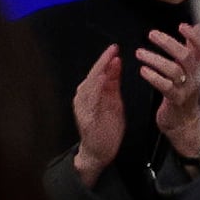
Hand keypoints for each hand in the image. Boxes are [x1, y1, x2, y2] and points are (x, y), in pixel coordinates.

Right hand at [70, 45, 125, 179]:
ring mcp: (83, 109)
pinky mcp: (86, 120)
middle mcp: (83, 99)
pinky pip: (90, 103)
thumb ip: (113, 83)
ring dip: (99, 73)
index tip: (115, 47)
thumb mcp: (113, 100)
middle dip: (102, 62)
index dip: (105, 59)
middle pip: (92, 76)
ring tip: (108, 61)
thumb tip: (116, 61)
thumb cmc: (107, 125)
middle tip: (113, 49)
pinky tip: (102, 82)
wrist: (99, 151)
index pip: (98, 72)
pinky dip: (96, 91)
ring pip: (89, 87)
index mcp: (90, 93)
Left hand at [135, 23, 199, 161]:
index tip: (182, 26)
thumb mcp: (192, 69)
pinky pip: (165, 87)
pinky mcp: (175, 101)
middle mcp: (196, 77)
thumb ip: (194, 48)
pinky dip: (153, 77)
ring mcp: (187, 89)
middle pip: (186, 57)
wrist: (184, 123)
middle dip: (168, 43)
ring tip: (139, 53)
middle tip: (151, 34)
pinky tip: (143, 71)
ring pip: (174, 70)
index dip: (194, 37)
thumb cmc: (185, 92)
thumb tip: (198, 26)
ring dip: (155, 59)